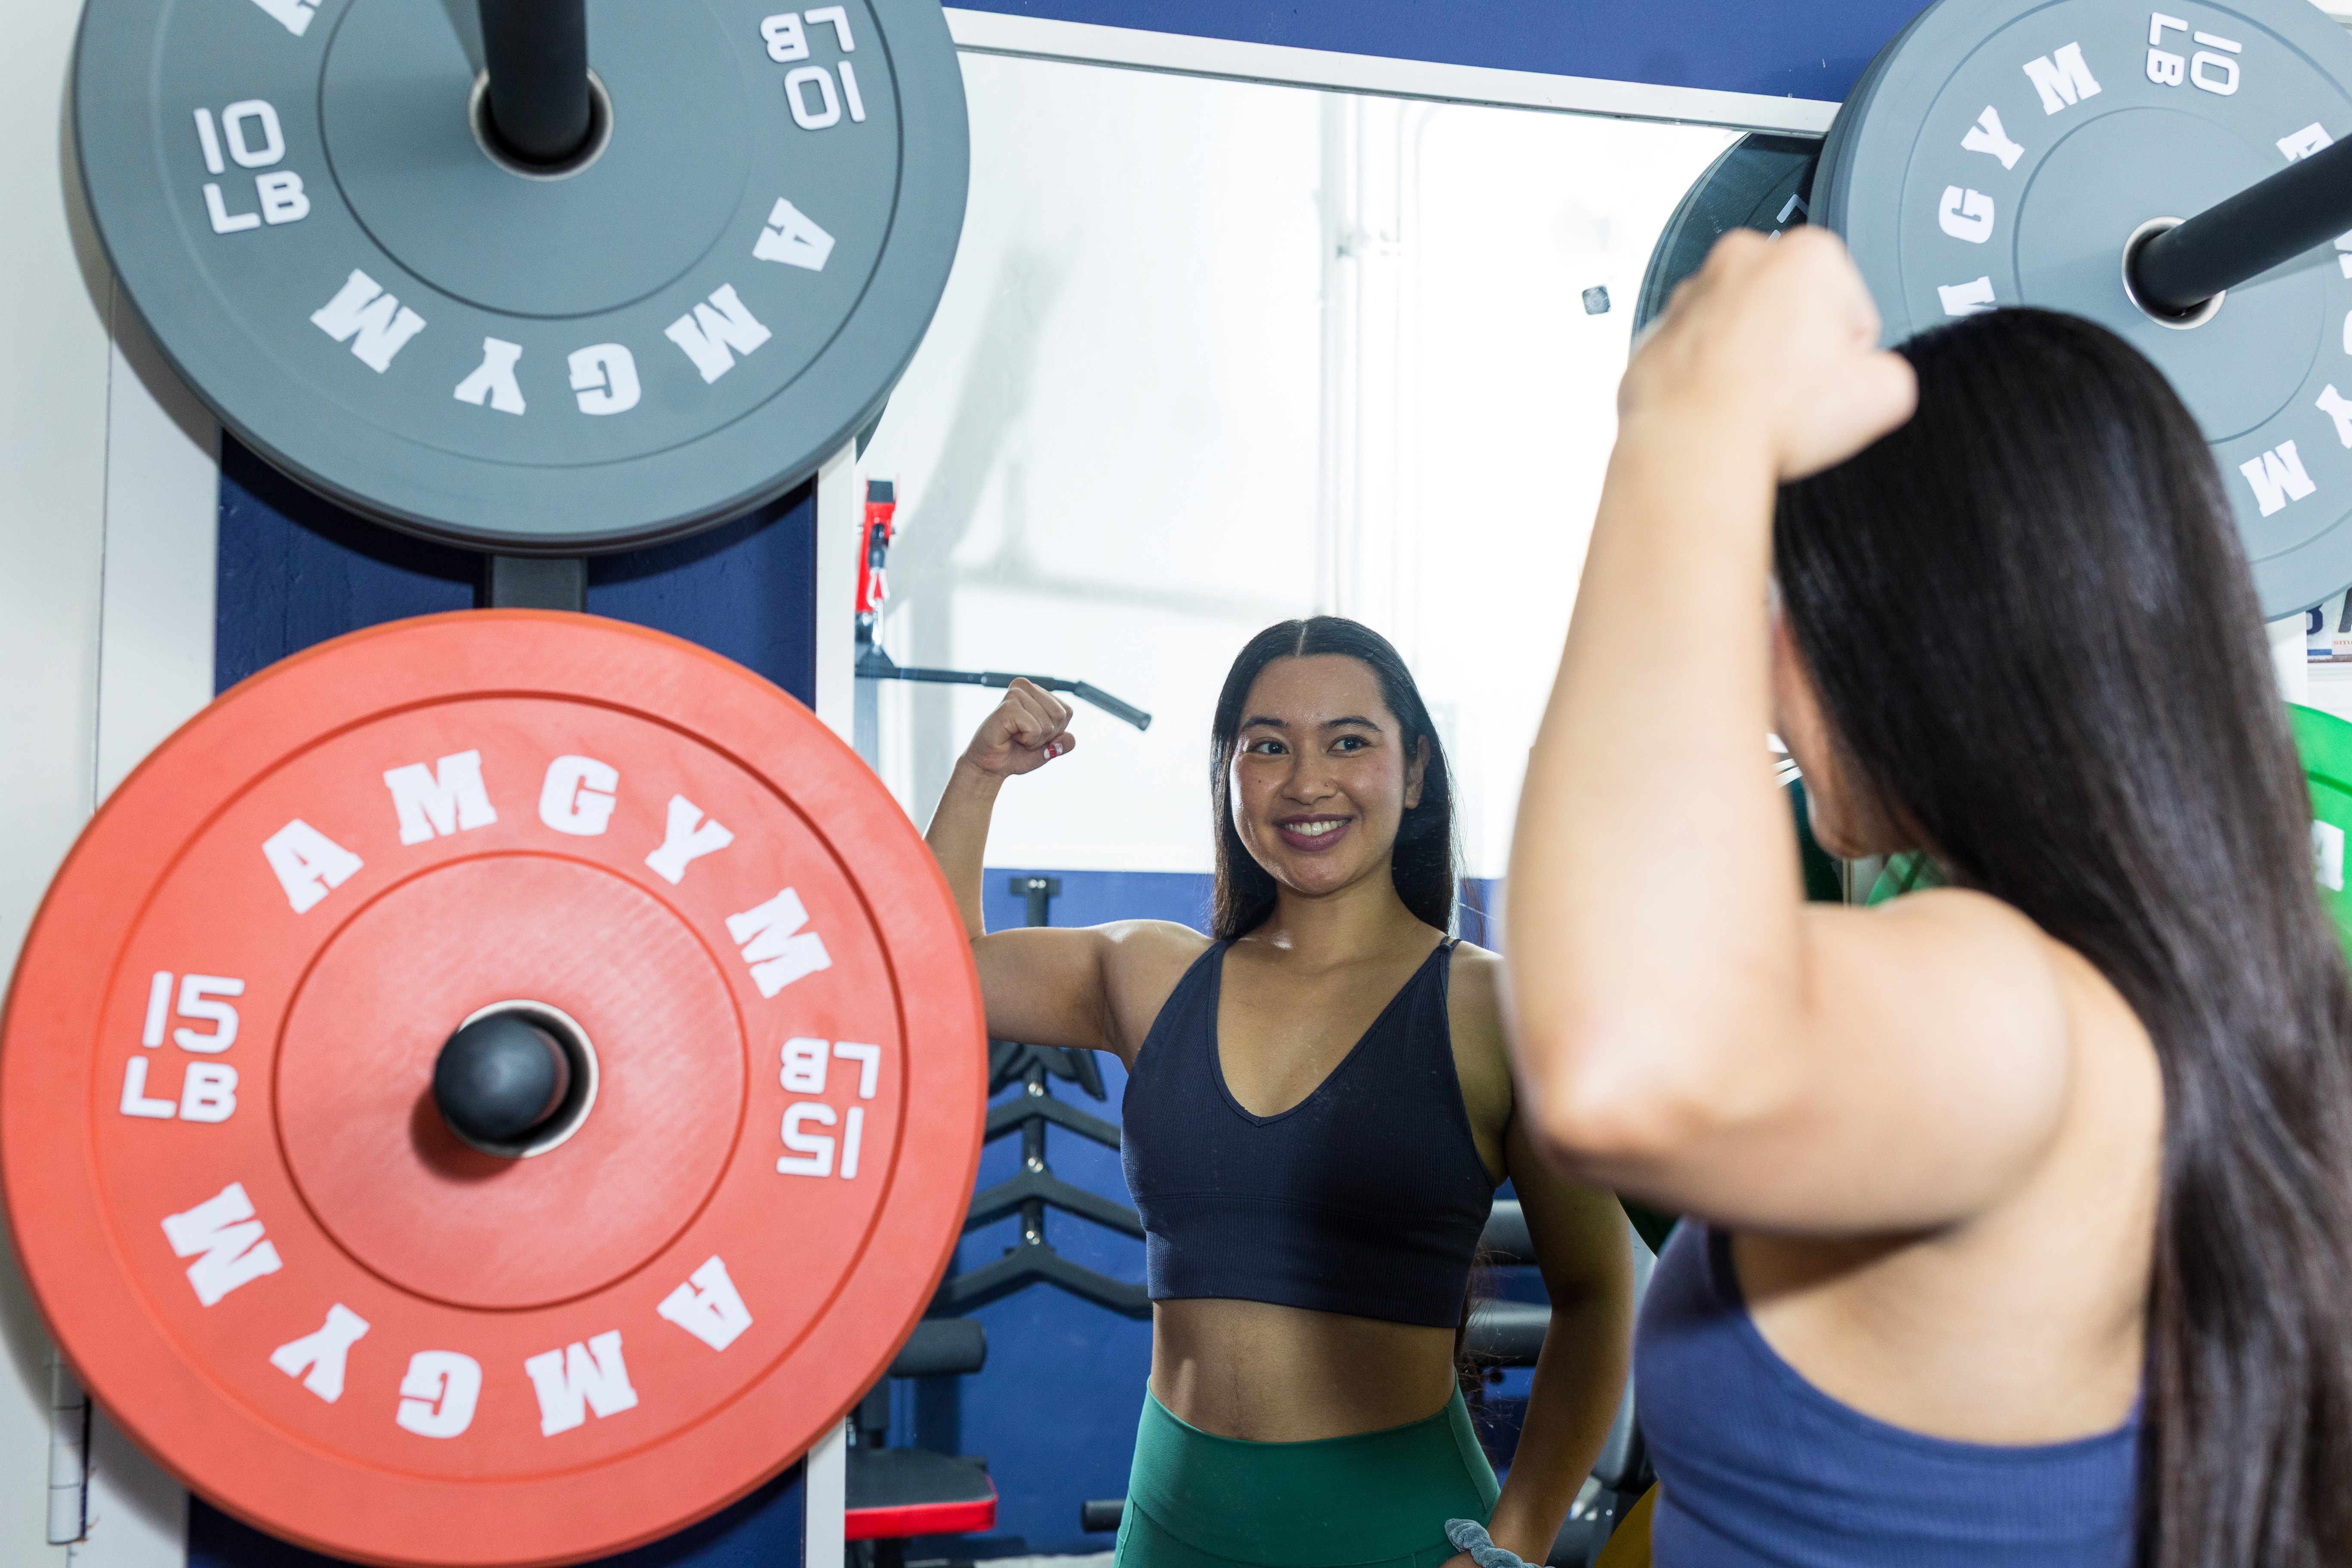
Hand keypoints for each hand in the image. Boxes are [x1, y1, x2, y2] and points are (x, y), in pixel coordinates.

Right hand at [959, 678, 1075, 779]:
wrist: (990, 766)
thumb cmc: (1017, 753)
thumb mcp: (1048, 749)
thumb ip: (1064, 743)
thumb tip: (1070, 738)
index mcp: (1037, 691)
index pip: (1067, 711)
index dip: (1055, 731)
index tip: (1034, 734)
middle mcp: (1026, 686)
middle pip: (1060, 715)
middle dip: (1046, 735)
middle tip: (1024, 737)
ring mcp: (1016, 694)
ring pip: (1047, 723)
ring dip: (1034, 740)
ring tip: (1016, 737)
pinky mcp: (1008, 707)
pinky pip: (1034, 729)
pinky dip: (1027, 740)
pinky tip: (1010, 737)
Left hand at [1619, 226, 1915, 481]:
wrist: (1691, 449)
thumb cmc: (1773, 415)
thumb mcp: (1885, 395)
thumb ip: (1893, 372)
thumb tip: (1875, 376)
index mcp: (1808, 254)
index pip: (1852, 306)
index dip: (1848, 354)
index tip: (1830, 379)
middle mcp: (1741, 259)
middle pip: (1793, 310)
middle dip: (1798, 349)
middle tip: (1794, 395)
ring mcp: (1690, 294)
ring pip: (1742, 329)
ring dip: (1751, 361)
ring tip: (1755, 405)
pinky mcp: (1655, 331)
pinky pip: (1697, 354)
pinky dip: (1708, 376)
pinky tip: (1719, 408)